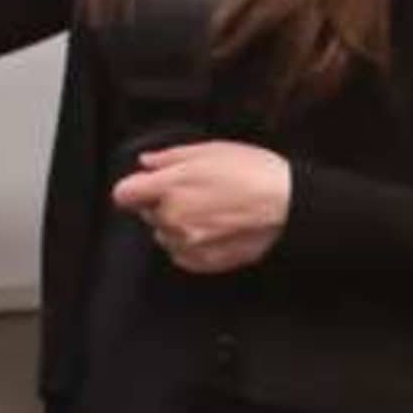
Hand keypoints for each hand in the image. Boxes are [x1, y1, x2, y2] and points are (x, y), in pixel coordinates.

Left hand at [113, 142, 292, 275]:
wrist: (288, 206)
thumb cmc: (255, 173)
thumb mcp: (212, 150)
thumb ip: (172, 157)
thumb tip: (147, 162)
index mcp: (170, 186)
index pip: (123, 194)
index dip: (136, 188)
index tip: (149, 186)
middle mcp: (172, 218)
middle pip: (146, 213)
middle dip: (163, 203)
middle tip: (196, 192)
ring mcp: (187, 243)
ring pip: (164, 234)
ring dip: (177, 225)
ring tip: (210, 211)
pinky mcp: (202, 262)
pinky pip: (181, 254)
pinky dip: (190, 244)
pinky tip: (214, 229)